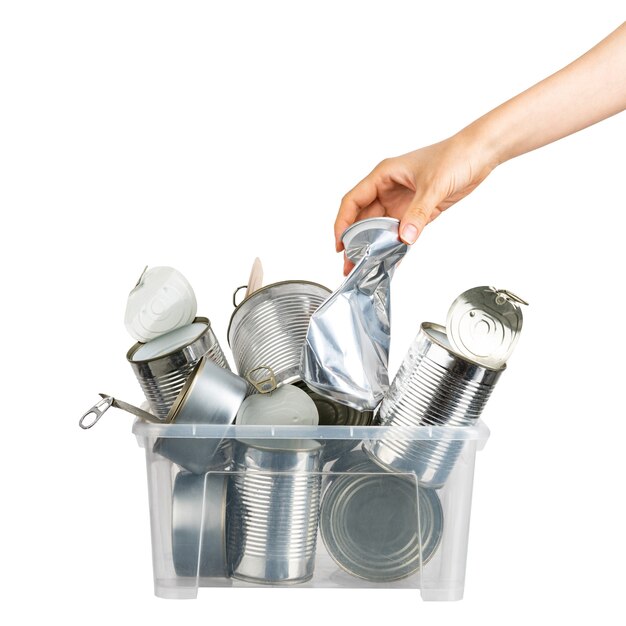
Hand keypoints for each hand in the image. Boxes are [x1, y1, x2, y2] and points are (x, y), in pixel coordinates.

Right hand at [334, 132, 495, 274]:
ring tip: (365, 267)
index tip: (340, 244)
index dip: (343, 223)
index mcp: (384, 175)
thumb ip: (419, 213)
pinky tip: (390, 261)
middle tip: (350, 264)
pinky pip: (401, 232)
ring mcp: (402, 201)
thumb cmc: (455, 155)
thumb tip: (405, 238)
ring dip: (373, 247)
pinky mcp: (417, 212)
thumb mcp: (434, 184)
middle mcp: (389, 188)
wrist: (480, 153)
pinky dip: (395, 247)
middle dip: (355, 241)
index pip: (353, 201)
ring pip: (380, 228)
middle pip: (363, 218)